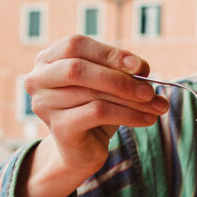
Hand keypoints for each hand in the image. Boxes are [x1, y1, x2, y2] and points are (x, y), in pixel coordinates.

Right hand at [25, 35, 167, 177]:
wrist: (81, 151)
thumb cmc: (95, 110)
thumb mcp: (109, 85)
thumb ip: (121, 71)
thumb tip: (141, 68)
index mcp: (48, 59)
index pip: (76, 45)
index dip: (109, 53)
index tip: (141, 66)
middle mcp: (38, 79)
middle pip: (78, 68)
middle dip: (120, 79)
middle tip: (150, 91)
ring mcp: (44, 104)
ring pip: (92, 93)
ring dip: (131, 100)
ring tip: (157, 106)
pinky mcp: (58, 128)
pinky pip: (97, 113)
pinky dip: (128, 115)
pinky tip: (147, 120)